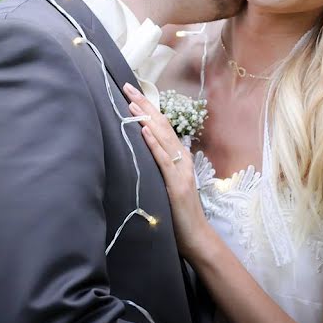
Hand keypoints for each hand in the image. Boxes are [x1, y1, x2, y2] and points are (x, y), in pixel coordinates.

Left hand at [123, 83, 212, 259]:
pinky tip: (143, 131)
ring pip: (162, 137)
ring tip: (132, 101)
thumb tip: (142, 150)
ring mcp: (181, 169)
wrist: (196, 236)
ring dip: (146, 118)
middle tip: (127, 86)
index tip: (131, 93)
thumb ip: (159, 166)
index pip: (161, 126)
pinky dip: (153, 143)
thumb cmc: (178, 213)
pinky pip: (163, 159)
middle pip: (162, 125)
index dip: (147, 108)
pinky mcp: (177, 183)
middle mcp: (181, 158)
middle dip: (144, 104)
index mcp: (178, 157)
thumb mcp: (167, 183)